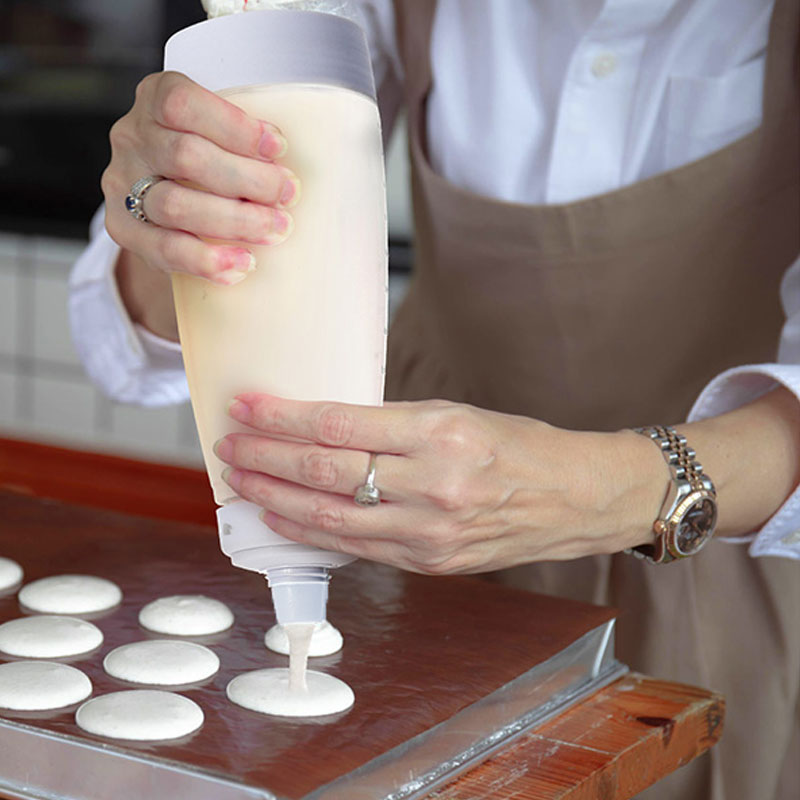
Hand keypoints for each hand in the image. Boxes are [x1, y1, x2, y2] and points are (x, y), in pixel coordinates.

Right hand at [102, 71, 298, 285]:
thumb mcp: (220, 134)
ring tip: (274, 230)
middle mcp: (132, 138)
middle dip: (247, 179)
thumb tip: (297, 171)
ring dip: (234, 220)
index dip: (235, 127)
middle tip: (287, 195)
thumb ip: (245, 141)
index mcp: (155, 99)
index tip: (278, 149)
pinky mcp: (123, 229)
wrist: (166, 205)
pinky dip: (207, 260)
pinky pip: (163, 249)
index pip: (183, 104)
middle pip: (187, 157)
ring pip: (176, 205)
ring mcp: (121, 184)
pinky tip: (241, 264)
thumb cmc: (210, 160)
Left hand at [215, 394, 666, 574]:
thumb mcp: (456, 414)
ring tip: (240, 481)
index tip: (247, 407)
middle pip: (325, 471)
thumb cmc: (518, 447)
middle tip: (228, 445)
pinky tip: (281, 519)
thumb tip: (322, 428)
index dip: (283, 417)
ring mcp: (430, 532)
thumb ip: (391, 425)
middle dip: (266, 458)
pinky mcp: (430, 562)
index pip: (340, 424)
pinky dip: (310, 533)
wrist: (573, 498)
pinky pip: (356, 548)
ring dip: (275, 499)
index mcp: (441, 432)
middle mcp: (433, 484)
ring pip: (330, 516)